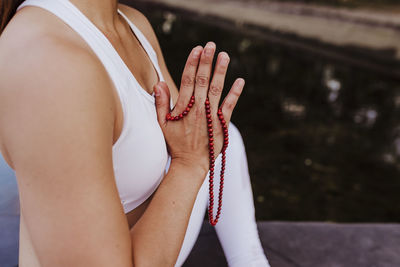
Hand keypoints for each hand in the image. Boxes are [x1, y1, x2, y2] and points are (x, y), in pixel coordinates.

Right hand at [153, 42, 244, 173]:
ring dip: (221, 71)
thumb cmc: (175, 143)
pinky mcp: (222, 124)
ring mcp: (211, 116)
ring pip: (216, 89)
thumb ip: (160, 103)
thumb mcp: (162, 124)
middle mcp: (198, 109)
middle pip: (203, 80)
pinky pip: (230, 106)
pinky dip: (235, 93)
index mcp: (183, 107)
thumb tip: (159, 83)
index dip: (192, 63)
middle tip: (211, 45)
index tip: (197, 49)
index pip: (187, 80)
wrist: (190, 164)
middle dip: (207, 61)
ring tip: (225, 55)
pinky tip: (240, 80)